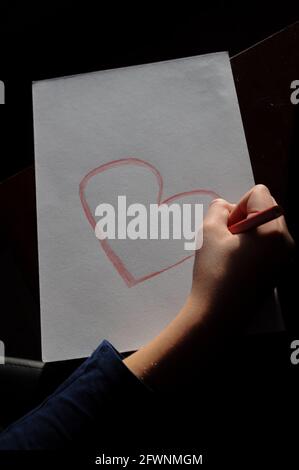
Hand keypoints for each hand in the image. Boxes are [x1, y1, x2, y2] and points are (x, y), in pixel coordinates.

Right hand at [188, 184, 293, 330]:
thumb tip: (227, 208)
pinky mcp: (280, 270)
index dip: (238, 206)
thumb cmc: (214, 272)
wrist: (219, 314)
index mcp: (273, 230)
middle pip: (267, 208)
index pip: (259, 194)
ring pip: (268, 226)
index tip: (227, 228)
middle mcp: (287, 242)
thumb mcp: (208, 231)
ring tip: (231, 252)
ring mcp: (286, 258)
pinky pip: (270, 244)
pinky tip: (238, 263)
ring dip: (249, 231)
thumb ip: (217, 209)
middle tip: (227, 239)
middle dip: (245, 217)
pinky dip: (254, 245)